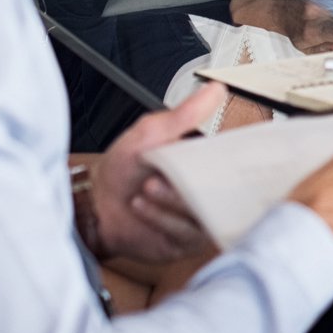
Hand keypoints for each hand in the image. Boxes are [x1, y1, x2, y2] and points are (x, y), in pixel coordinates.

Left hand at [88, 84, 223, 263]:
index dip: (236, 160)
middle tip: (169, 172)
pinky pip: (185, 232)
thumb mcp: (151, 133)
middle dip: (195, 182)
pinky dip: (162, 217)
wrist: (95, 205)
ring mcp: (198, 218)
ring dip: (172, 200)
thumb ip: (184, 114)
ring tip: (148, 187)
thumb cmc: (123, 170)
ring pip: (203, 212)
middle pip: (223, 190)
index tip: (222, 156)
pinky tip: (142, 206)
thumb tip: (215, 90)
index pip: (237, 162)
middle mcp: (206, 192)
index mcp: (205, 164)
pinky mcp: (184, 242)